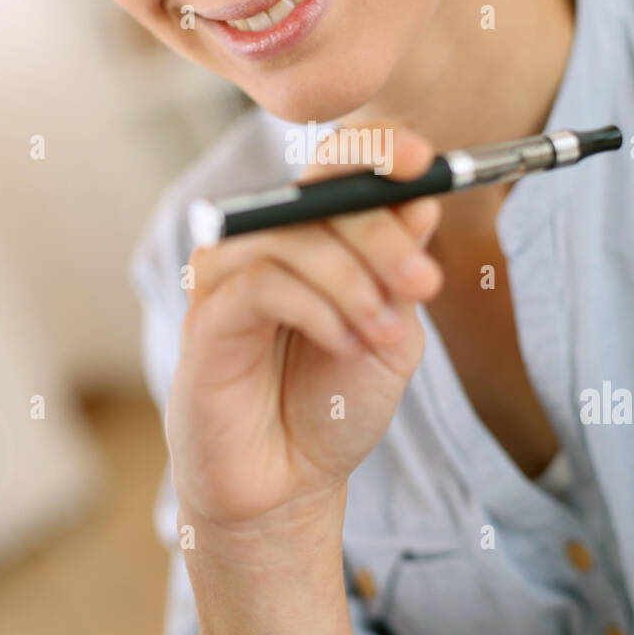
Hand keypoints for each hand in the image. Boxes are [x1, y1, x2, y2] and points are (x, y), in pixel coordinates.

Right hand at [167, 124, 443, 533]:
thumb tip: (420, 202)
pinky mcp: (206, 316)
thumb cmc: (332, 405)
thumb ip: (400, 272)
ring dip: (353, 283)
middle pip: (319, 194)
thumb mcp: (392, 332)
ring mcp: (228, 274)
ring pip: (293, 237)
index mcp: (311, 234)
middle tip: (424, 283)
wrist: (289, 484)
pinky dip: (317, 309)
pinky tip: (343, 344)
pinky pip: (263, 282)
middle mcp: (265, 241)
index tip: (427, 163)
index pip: (337, 164)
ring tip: (381, 335)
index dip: (378, 151)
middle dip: (381, 234)